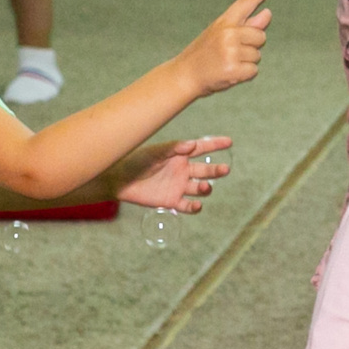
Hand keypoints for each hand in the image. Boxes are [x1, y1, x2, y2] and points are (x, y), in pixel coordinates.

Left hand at [117, 134, 231, 211]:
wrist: (119, 179)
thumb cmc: (136, 160)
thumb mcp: (155, 152)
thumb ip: (173, 148)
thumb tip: (193, 144)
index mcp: (180, 155)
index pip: (201, 149)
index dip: (215, 145)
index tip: (229, 142)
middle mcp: (182, 170)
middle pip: (205, 170)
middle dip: (216, 170)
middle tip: (224, 170)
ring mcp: (178, 186)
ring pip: (200, 188)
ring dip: (206, 188)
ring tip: (204, 187)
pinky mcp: (171, 201)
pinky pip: (187, 206)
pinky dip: (194, 207)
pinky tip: (197, 205)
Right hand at [172, 0, 277, 96]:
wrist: (183, 76)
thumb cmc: (204, 54)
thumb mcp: (220, 34)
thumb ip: (246, 25)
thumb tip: (267, 13)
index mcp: (224, 21)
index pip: (248, 1)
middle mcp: (228, 33)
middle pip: (261, 36)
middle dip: (252, 46)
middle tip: (230, 53)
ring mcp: (230, 51)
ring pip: (257, 55)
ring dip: (246, 62)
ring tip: (226, 63)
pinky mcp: (233, 69)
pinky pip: (253, 71)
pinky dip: (245, 75)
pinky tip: (229, 74)